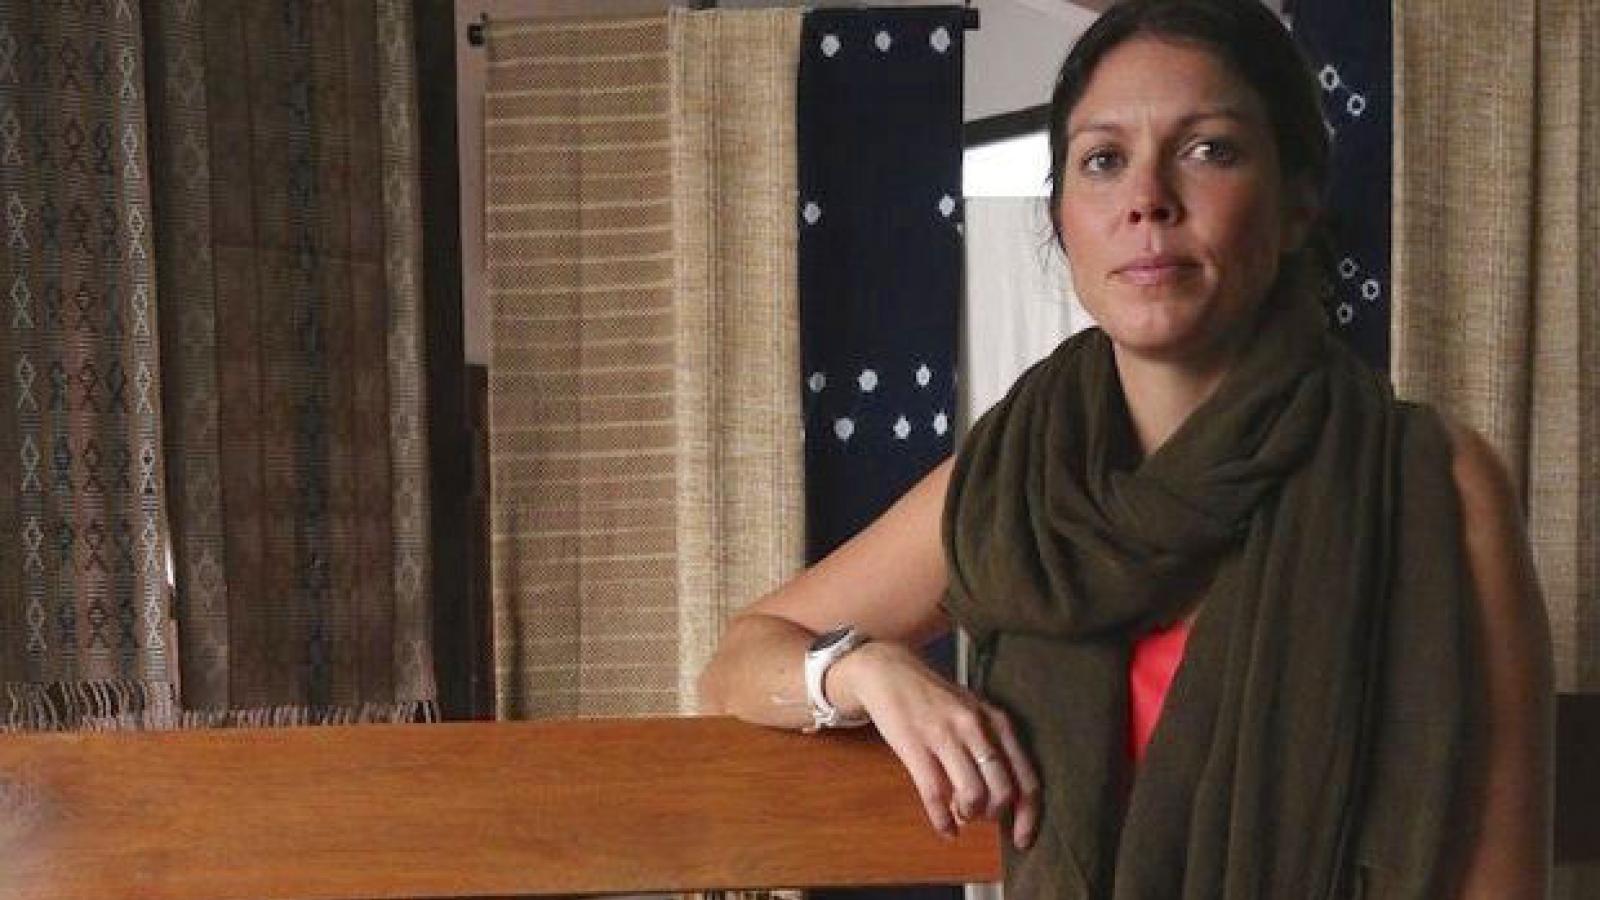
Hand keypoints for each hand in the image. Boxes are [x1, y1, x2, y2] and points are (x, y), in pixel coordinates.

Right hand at [828, 641, 1039, 848]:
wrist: (888, 670)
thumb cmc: (934, 698)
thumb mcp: (974, 713)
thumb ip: (992, 748)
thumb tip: (1002, 797)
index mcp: (997, 721)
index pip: (1027, 778)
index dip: (1028, 816)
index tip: (1021, 840)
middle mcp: (977, 727)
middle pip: (1003, 791)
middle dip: (993, 815)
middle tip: (979, 816)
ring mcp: (945, 735)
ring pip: (973, 794)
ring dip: (968, 815)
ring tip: (959, 815)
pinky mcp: (915, 745)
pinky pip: (935, 794)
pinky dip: (942, 820)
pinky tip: (944, 828)